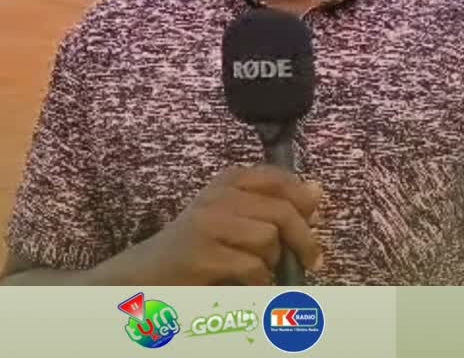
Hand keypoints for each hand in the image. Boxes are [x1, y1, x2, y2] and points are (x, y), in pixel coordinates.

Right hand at [125, 165, 322, 284]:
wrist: (146, 273)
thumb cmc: (197, 246)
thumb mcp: (235, 217)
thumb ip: (273, 204)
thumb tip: (317, 190)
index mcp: (228, 181)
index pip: (279, 179)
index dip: (303, 201)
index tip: (314, 222)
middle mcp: (217, 195)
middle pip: (282, 211)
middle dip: (303, 238)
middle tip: (312, 260)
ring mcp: (207, 223)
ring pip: (268, 238)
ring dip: (273, 262)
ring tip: (261, 270)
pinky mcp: (201, 255)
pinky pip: (251, 266)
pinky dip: (258, 281)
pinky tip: (248, 285)